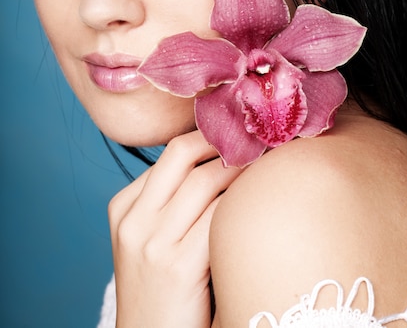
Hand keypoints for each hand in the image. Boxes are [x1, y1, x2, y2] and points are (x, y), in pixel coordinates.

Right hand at [108, 130, 242, 327]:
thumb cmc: (164, 289)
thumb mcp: (151, 239)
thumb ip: (173, 201)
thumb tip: (221, 158)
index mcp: (124, 207)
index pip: (171, 153)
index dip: (210, 137)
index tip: (239, 132)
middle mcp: (133, 219)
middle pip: (182, 152)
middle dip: (223, 140)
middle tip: (256, 138)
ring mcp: (152, 243)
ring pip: (205, 180)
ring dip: (241, 167)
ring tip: (266, 162)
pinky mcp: (177, 268)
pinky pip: (219, 216)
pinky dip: (242, 202)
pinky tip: (260, 202)